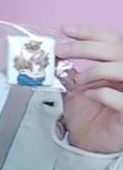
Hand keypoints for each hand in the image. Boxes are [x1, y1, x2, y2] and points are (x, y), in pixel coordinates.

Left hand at [55, 24, 122, 152]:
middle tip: (60, 50)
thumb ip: (70, 67)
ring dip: (96, 70)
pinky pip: (122, 99)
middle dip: (84, 47)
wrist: (88, 140)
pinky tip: (89, 95)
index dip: (89, 31)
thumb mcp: (76, 83)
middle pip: (116, 48)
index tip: (65, 29)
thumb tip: (54, 52)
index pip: (111, 38)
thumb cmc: (87, 111)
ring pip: (122, 68)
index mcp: (118, 63)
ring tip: (79, 79)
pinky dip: (103, 93)